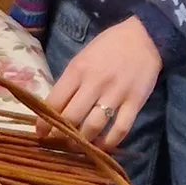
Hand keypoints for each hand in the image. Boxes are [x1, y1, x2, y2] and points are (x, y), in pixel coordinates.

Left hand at [47, 15, 166, 150]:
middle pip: (71, 117)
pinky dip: (109, 142)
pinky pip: (120, 128)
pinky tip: (103, 147)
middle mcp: (95, 82)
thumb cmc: (108, 47)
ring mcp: (116, 93)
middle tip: (58, 144)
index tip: (41, 133)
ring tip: (78, 147)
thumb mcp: (83, 57)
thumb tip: (55, 109)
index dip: (44, 122)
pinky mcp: (135, 102)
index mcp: (78, 70)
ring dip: (83, 142)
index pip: (54, 101)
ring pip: (94, 126)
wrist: (144, 37)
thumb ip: (70, 82)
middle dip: (61, 135)